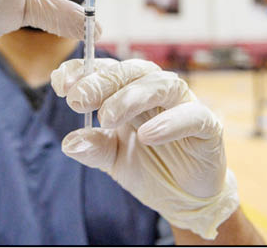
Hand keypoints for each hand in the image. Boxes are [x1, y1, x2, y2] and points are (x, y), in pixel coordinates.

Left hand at [51, 58, 238, 239]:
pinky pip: (191, 115)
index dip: (82, 70)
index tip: (60, 83)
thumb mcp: (112, 158)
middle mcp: (153, 91)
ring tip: (107, 117)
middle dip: (101, 82)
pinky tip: (147, 135)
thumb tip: (68, 142)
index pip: (105, 69)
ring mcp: (181, 104)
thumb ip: (93, 147)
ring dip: (130, 97)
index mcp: (128, 92)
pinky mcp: (206, 125)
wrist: (183, 196)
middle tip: (78, 100)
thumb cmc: (147, 166)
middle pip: (129, 71)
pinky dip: (170, 122)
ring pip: (159, 84)